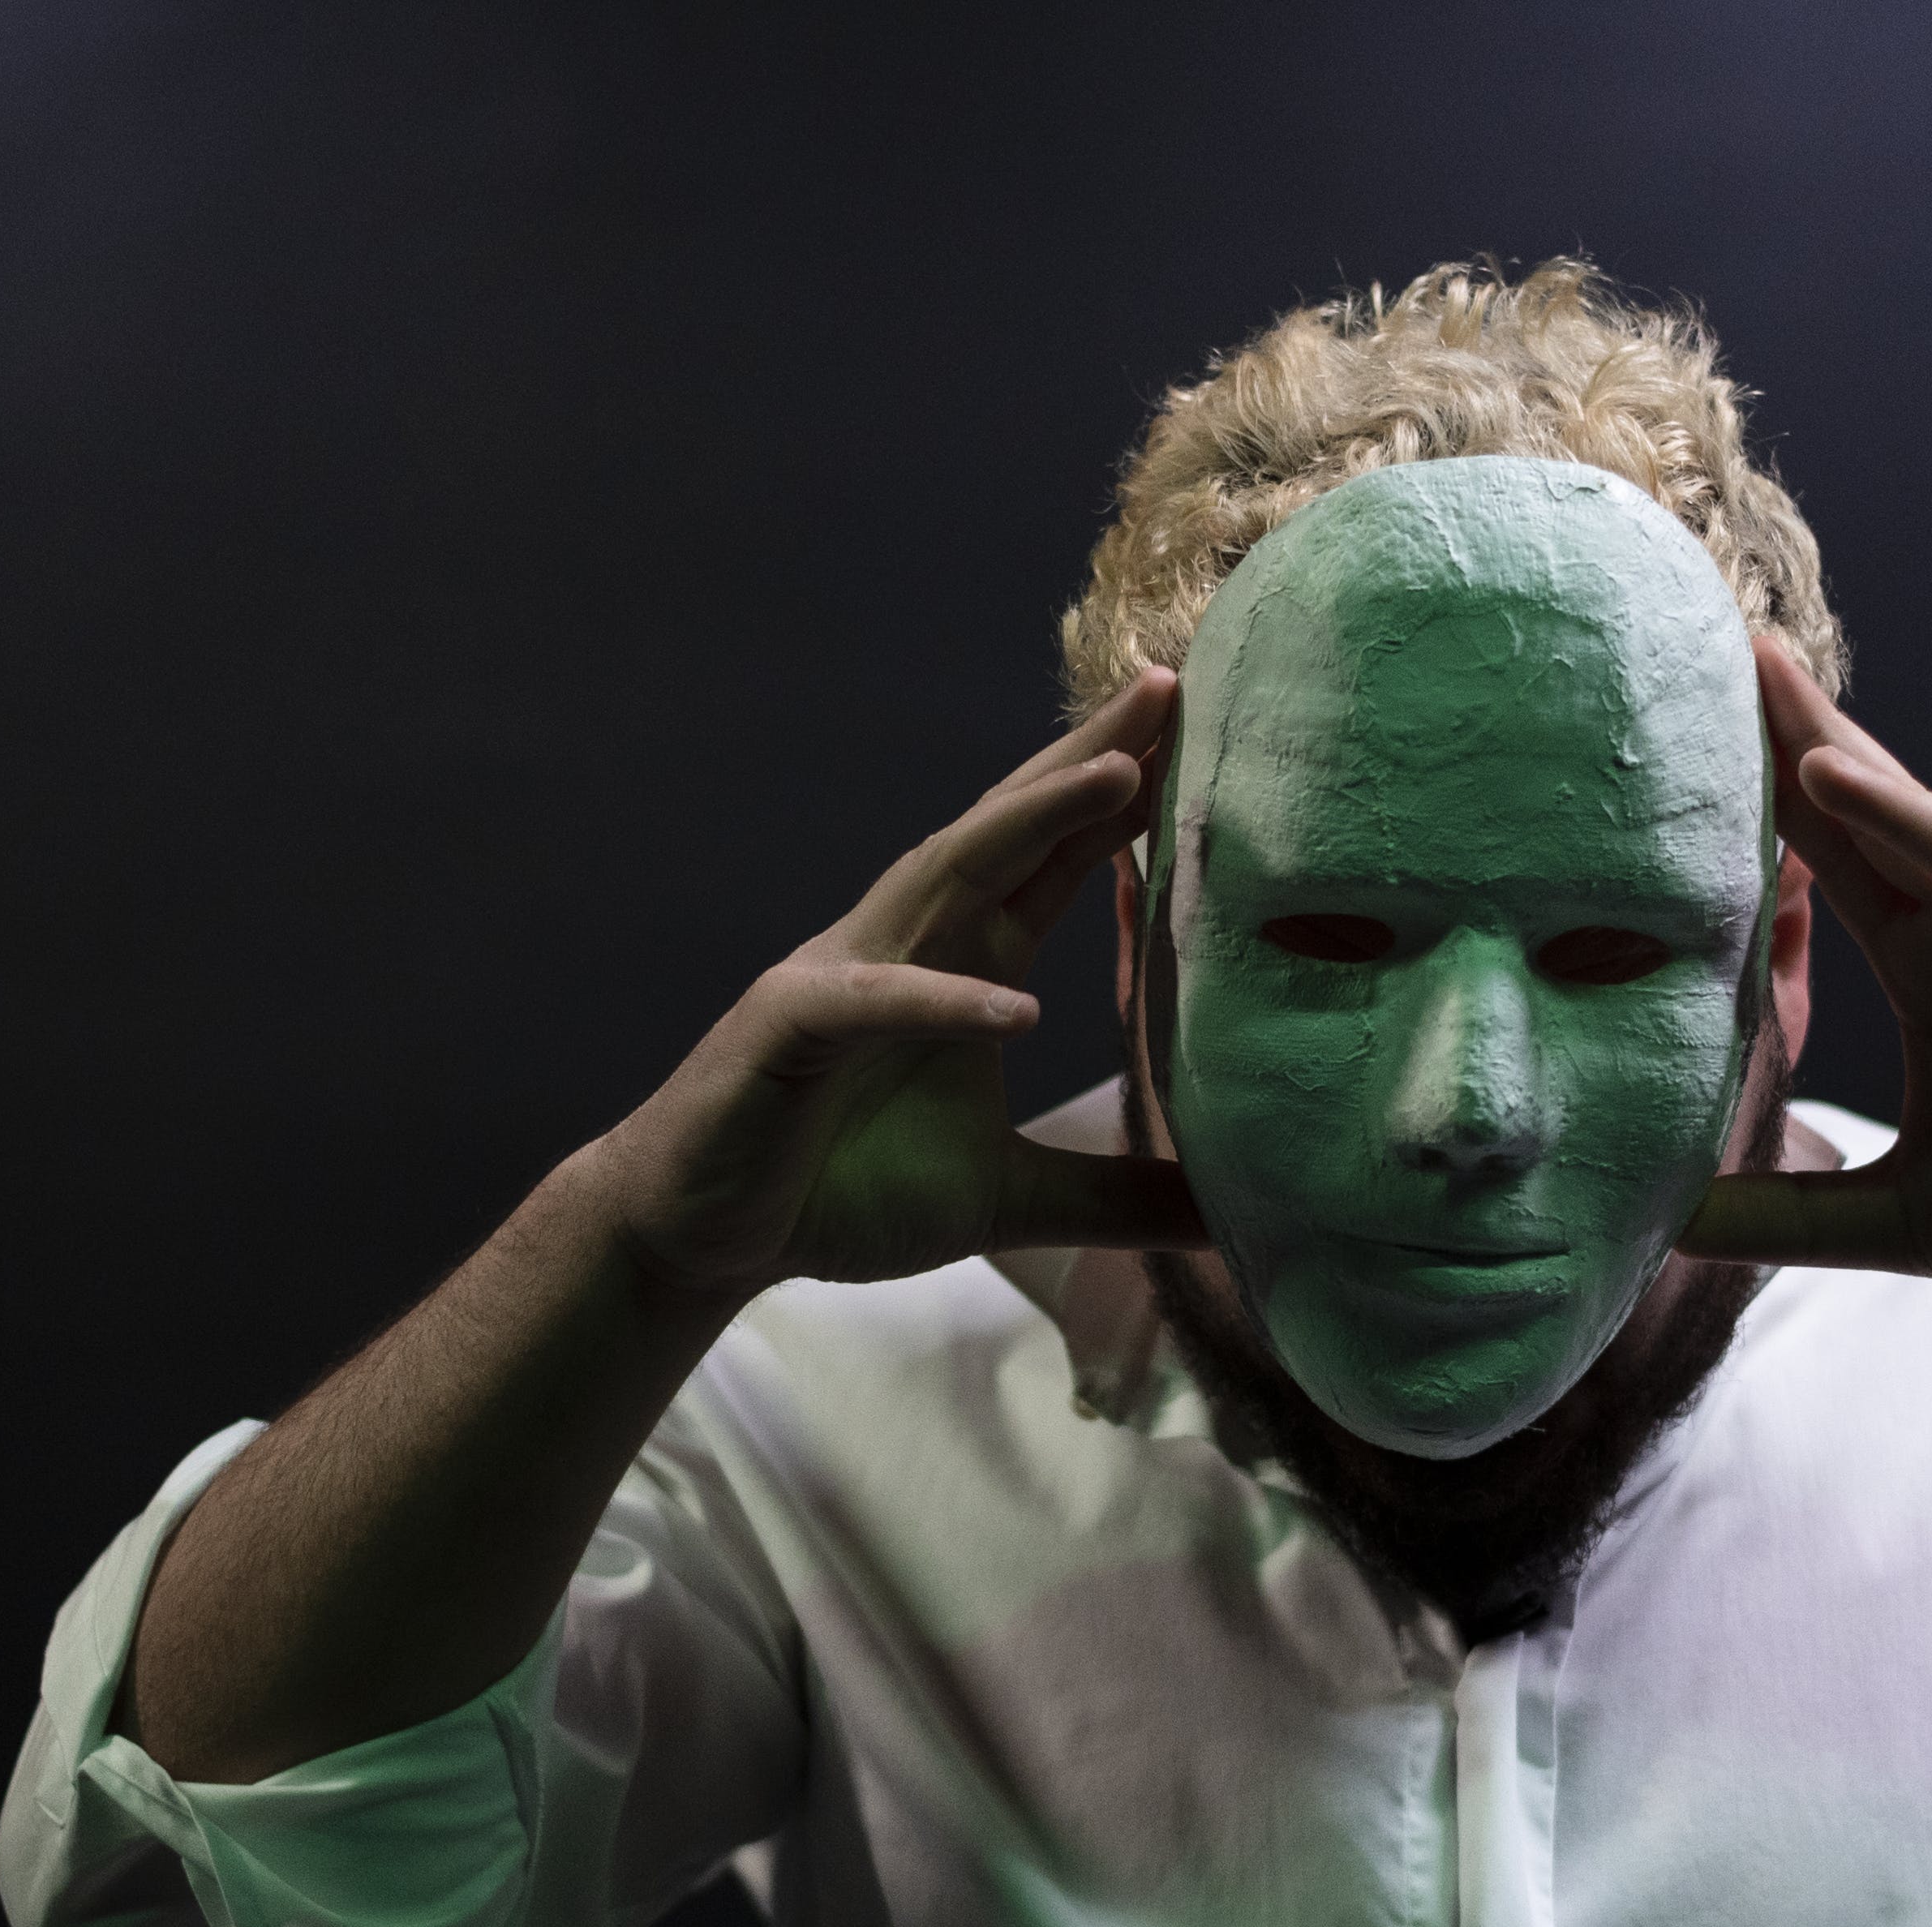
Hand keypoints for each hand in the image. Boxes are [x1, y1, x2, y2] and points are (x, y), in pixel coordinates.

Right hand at [592, 672, 1207, 1297]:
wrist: (706, 1236)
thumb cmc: (841, 1194)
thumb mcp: (1010, 1202)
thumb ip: (1113, 1199)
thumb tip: (1225, 1215)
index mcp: (962, 964)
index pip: (1055, 863)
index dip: (1122, 802)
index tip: (1202, 733)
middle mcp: (908, 946)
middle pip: (1010, 831)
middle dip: (1087, 758)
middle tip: (1168, 685)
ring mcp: (843, 976)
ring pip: (944, 876)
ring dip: (1030, 823)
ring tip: (1119, 775)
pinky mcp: (787, 1032)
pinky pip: (872, 1002)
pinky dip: (938, 1001)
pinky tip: (1012, 1010)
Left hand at [1679, 640, 1931, 1315]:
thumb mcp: (1902, 1222)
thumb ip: (1791, 1217)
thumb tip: (1670, 1226)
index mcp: (1930, 966)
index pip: (1834, 856)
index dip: (1769, 788)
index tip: (1693, 712)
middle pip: (1893, 824)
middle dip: (1819, 747)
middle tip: (1742, 659)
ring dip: (1909, 814)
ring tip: (1822, 763)